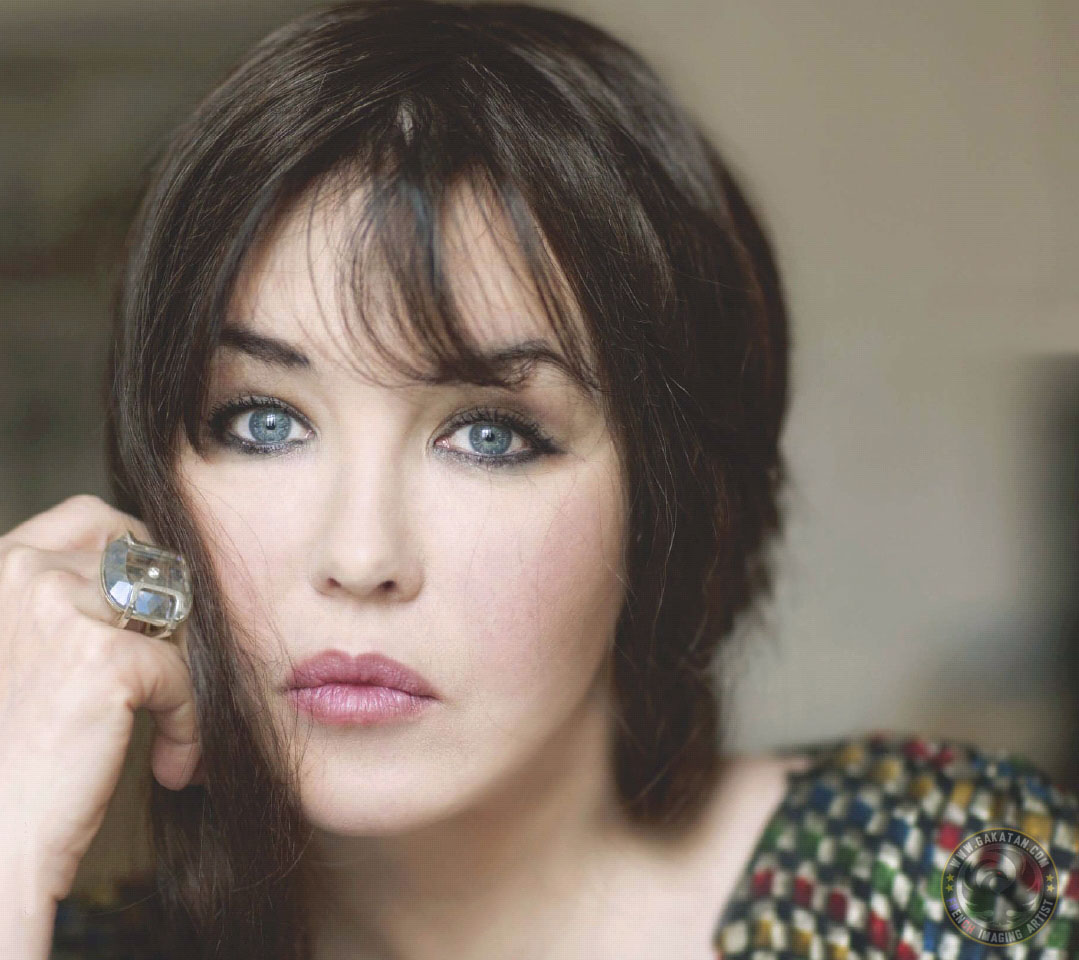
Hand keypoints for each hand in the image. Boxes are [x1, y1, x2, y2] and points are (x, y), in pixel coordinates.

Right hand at [0, 494, 200, 902]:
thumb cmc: (8, 754)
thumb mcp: (20, 654)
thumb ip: (59, 604)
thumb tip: (144, 571)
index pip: (89, 517)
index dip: (137, 554)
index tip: (156, 604)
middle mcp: (21, 572)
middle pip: (144, 560)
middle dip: (171, 613)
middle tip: (172, 670)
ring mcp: (62, 609)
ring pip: (173, 615)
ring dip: (184, 673)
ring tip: (170, 729)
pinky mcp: (106, 658)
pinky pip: (184, 674)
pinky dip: (190, 722)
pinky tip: (173, 762)